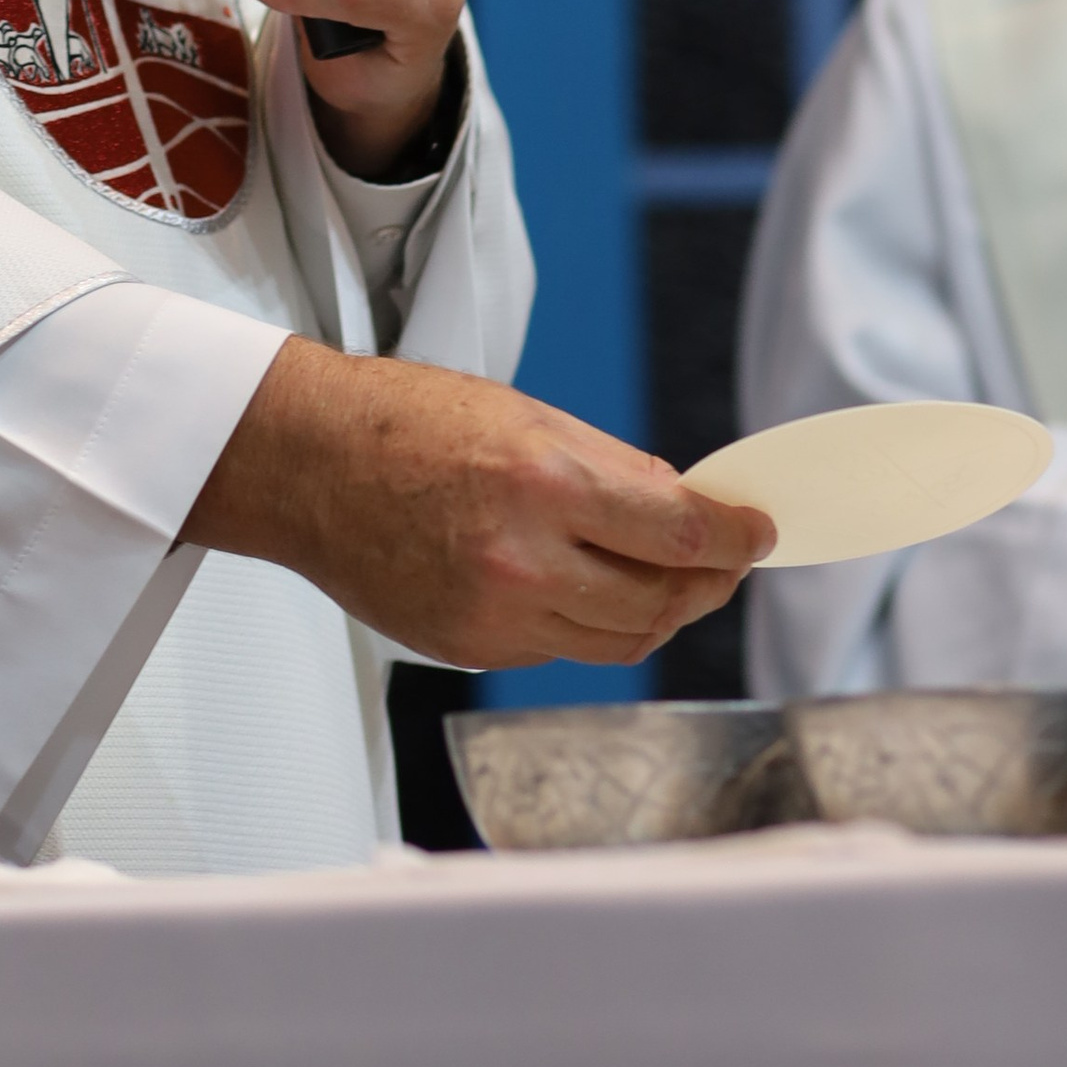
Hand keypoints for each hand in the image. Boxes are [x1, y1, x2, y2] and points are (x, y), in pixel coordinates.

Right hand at [185, 337, 773, 671]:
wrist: (307, 465)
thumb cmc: (406, 421)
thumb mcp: (525, 415)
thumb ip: (613, 468)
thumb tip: (687, 508)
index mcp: (544, 483)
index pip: (682, 534)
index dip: (737, 539)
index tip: (760, 532)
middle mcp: (523, 560)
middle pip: (661, 603)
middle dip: (709, 583)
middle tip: (726, 560)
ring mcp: (494, 617)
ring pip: (619, 641)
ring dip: (658, 611)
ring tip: (666, 577)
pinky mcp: (468, 651)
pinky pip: (559, 648)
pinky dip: (588, 622)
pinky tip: (582, 585)